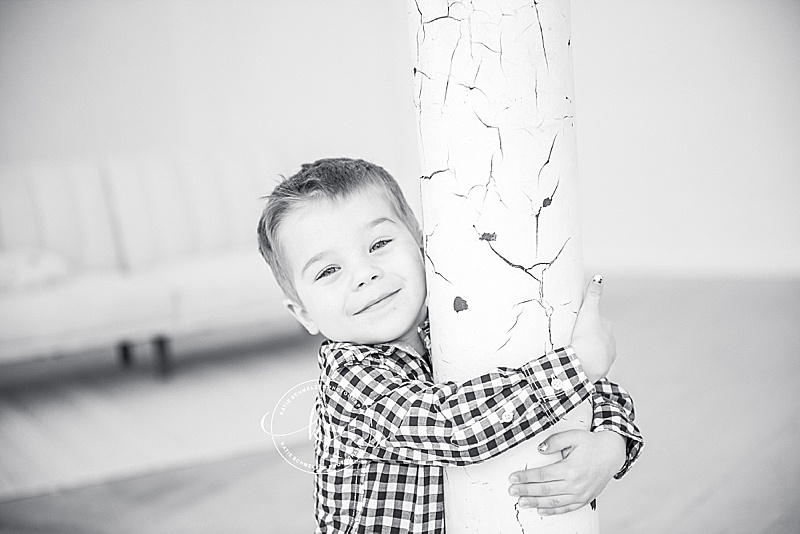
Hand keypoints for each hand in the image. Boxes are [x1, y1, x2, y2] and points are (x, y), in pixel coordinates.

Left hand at [508, 429, 625, 514]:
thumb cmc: (592, 444)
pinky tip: (541, 510)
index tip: (513, 477)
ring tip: (522, 502)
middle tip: (512, 490)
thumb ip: (555, 441)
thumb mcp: (573, 436)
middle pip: (545, 490)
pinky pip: (566, 508)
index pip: (542, 475)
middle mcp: (575, 484)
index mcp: (570, 468)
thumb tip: (540, 449)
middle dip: (526, 490)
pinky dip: (552, 511)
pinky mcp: (584, 499)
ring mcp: (580, 494)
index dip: (526, 477)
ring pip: (553, 502)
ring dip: (535, 503)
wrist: (612, 454)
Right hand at [571, 275, 615, 381]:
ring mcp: (607, 356)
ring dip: (590, 350)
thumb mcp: (588, 311)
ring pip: (598, 350)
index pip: (598, 321)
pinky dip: (589, 362)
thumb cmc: (586, 336)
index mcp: (607, 327)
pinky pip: (595, 363)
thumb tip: (599, 277)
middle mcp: (611, 341)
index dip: (588, 322)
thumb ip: (593, 294)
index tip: (578, 324)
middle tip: (576, 337)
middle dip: (590, 336)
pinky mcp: (602, 368)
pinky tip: (581, 362)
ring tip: (577, 351)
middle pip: (599, 336)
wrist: (586, 362)